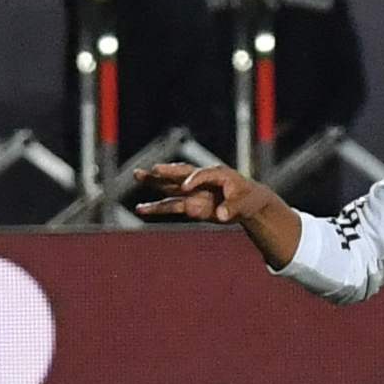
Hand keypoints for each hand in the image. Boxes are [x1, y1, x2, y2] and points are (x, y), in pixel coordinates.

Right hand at [124, 159, 271, 229]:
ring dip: (154, 182)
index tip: (184, 188)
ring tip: (136, 175)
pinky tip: (140, 209)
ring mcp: (194, 192)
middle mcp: (201, 180)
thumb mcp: (244, 204)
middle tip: (152, 169)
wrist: (248, 202)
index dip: (193, 180)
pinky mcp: (190, 204)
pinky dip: (156, 207)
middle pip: (180, 173)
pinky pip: (170, 205)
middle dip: (166, 171)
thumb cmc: (248, 199)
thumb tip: (220, 215)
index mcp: (217, 174)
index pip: (202, 174)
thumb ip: (232, 209)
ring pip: (170, 186)